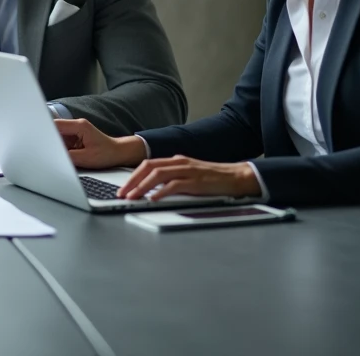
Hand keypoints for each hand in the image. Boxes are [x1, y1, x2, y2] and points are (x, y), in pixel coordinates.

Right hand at [53, 118, 146, 169]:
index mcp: (79, 126)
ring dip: (57, 146)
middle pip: (55, 130)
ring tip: (62, 155)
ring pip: (58, 136)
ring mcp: (75, 130)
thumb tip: (53, 156)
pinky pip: (63, 141)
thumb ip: (67, 156)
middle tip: (46, 152)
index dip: (45, 131)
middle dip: (50, 141)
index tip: (37, 140)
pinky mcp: (76, 137)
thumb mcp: (86, 158)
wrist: (119, 153)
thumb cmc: (106, 154)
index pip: (56, 125)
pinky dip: (62, 149)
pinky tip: (65, 155)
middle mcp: (76, 125)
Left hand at [117, 157, 261, 200]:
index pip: (147, 165)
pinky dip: (161, 192)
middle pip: (148, 167)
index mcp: (175, 161)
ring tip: (132, 197)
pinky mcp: (196, 181)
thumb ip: (172, 178)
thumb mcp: (188, 175)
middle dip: (132, 181)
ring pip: (158, 175)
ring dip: (142, 186)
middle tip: (121, 194)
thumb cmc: (213, 179)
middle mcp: (178, 163)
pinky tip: (153, 199)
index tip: (122, 188)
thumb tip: (152, 189)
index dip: (132, 176)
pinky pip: (174, 185)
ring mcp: (187, 171)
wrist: (237, 177)